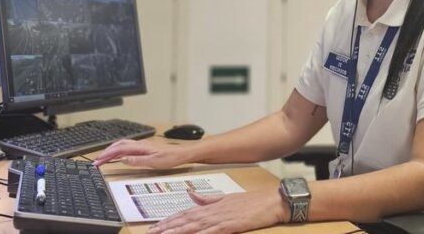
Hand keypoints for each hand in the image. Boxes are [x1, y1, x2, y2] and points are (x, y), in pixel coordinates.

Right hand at [92, 139, 189, 168]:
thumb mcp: (154, 162)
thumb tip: (123, 159)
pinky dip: (119, 150)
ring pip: (122, 145)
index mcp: (140, 147)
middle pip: (118, 145)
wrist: (181, 154)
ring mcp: (141, 145)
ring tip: (103, 157)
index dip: (107, 155)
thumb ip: (137, 160)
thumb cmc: (170, 158)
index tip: (98, 160)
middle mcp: (139, 144)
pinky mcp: (144, 147)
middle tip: (97, 160)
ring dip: (111, 150)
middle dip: (106, 152)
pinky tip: (118, 154)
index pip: (119, 150)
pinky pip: (127, 146)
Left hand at [146, 188, 288, 233]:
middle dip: (168, 226)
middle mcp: (212, 211)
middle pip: (185, 219)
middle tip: (152, 232)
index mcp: (210, 205)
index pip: (185, 212)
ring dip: (179, 230)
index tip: (155, 225)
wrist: (271, 201)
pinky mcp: (231, 225)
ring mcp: (221, 218)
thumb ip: (207, 198)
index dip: (169, 219)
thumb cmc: (250, 201)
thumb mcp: (225, 197)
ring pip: (195, 226)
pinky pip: (213, 231)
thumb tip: (190, 193)